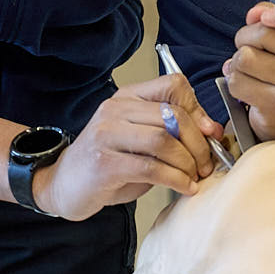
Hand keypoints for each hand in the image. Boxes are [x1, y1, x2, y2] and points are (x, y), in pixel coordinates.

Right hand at [35, 75, 224, 221]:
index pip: (173, 85)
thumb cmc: (106, 164)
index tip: (209, 134)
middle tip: (206, 164)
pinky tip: (184, 187)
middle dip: (198, 143)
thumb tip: (212, 132)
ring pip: (164, 140)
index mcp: (127, 97)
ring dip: (188, 163)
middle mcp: (115, 110)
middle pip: (173, 115)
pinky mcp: (104, 163)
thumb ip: (171, 132)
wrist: (62, 185)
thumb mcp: (140, 141)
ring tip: (194, 177)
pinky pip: (151, 168)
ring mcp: (106, 134)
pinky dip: (176, 179)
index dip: (198, 110)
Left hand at [224, 0, 274, 144]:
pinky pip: (239, 81)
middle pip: (264, 32)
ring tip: (250, 71)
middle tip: (252, 51)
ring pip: (246, 57)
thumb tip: (256, 14)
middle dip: (246, 39)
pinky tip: (247, 89)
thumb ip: (270, 16)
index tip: (268, 16)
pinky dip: (234, 83)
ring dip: (237, 63)